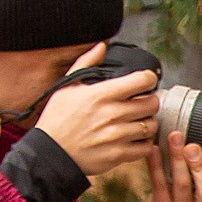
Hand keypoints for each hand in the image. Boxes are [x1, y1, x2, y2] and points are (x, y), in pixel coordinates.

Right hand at [35, 42, 159, 175]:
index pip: (141, 80)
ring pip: (151, 125)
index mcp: (102, 94)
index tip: (146, 81)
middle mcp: (112, 114)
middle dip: (150, 101)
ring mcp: (117, 135)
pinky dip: (144, 143)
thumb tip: (101, 47)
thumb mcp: (67, 86)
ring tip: (138, 121)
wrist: (50, 152)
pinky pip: (145, 147)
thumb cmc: (58, 119)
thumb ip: (86, 63)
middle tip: (143, 103)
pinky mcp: (118, 154)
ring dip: (148, 122)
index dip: (149, 78)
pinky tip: (135, 139)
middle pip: (152, 103)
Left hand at [127, 132, 201, 201]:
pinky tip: (154, 149)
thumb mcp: (195, 192)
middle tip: (192, 147)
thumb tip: (200, 136)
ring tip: (174, 137)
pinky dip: (156, 165)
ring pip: (183, 185)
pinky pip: (160, 185)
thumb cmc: (176, 201)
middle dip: (200, 168)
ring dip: (178, 159)